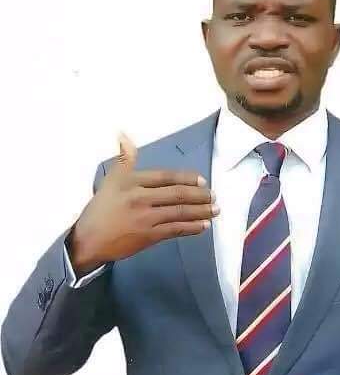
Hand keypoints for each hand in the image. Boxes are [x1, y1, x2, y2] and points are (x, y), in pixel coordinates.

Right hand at [67, 132, 218, 273]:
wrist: (88, 240)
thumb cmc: (100, 210)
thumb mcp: (110, 180)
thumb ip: (123, 160)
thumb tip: (124, 135)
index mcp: (132, 181)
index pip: (165, 177)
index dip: (186, 178)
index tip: (202, 180)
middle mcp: (141, 197)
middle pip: (177, 194)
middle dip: (200, 195)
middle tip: (214, 196)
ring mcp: (146, 217)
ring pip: (180, 212)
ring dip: (201, 211)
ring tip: (215, 210)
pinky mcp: (149, 236)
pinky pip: (176, 229)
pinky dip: (192, 227)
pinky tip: (203, 226)